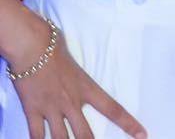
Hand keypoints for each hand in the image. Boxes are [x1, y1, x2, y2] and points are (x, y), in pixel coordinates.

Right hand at [6, 16, 145, 138]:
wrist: (31, 47)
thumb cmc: (54, 46)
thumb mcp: (75, 59)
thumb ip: (79, 71)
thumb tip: (76, 66)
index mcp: (88, 88)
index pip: (114, 110)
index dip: (129, 124)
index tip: (142, 135)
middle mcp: (72, 102)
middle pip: (86, 135)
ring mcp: (52, 108)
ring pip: (61, 138)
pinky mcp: (33, 110)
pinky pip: (36, 134)